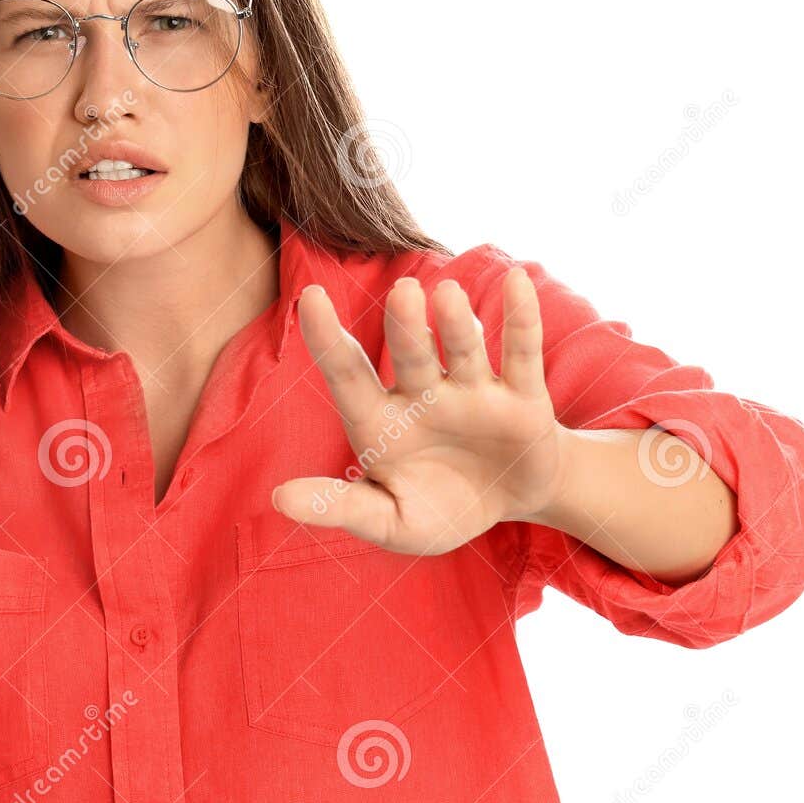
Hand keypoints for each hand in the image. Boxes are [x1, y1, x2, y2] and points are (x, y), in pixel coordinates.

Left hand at [271, 270, 569, 554]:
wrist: (512, 503)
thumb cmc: (440, 507)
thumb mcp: (391, 521)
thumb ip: (342, 507)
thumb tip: (279, 499)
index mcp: (382, 421)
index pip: (348, 375)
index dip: (327, 339)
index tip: (311, 297)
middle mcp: (425, 395)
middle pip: (411, 355)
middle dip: (405, 327)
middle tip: (402, 293)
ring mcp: (474, 392)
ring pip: (463, 350)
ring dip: (456, 324)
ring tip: (448, 295)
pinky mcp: (523, 398)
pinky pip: (521, 353)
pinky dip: (520, 318)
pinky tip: (516, 281)